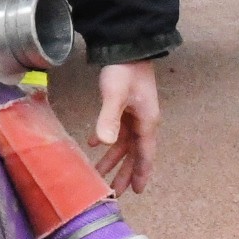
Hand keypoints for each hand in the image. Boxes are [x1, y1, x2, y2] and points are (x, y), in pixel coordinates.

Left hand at [89, 60, 161, 193]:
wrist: (128, 46)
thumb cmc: (124, 71)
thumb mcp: (115, 95)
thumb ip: (109, 119)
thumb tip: (104, 144)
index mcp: (146, 122)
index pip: (145, 155)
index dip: (141, 174)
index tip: (136, 192)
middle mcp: (143, 122)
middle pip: (135, 153)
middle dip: (125, 173)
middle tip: (115, 192)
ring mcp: (135, 114)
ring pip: (125, 143)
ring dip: (113, 158)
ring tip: (99, 173)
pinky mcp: (125, 107)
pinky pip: (117, 129)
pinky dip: (106, 138)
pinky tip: (92, 143)